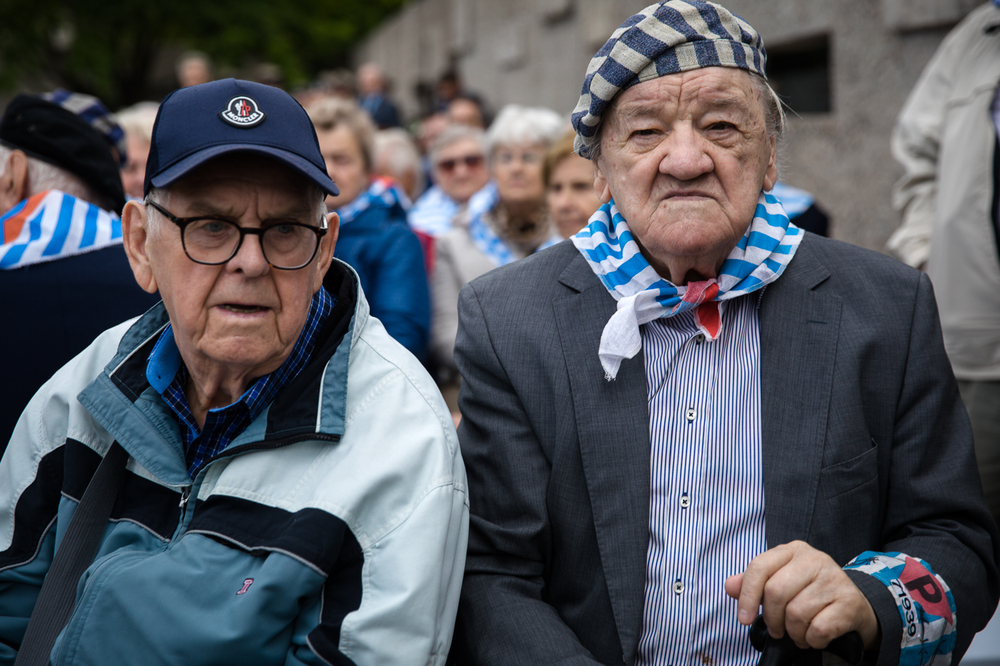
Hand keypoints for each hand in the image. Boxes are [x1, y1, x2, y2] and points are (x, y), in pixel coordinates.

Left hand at [724, 541, 879, 650]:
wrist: (855, 606)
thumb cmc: (812, 593)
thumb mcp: (781, 581)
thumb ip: (753, 583)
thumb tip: (730, 586)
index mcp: (792, 550)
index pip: (759, 566)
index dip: (747, 595)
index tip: (744, 617)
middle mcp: (814, 559)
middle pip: (776, 591)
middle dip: (772, 618)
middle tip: (776, 629)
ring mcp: (834, 579)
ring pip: (796, 613)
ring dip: (793, 632)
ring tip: (798, 632)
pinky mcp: (849, 602)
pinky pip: (818, 629)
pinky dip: (811, 640)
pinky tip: (813, 637)